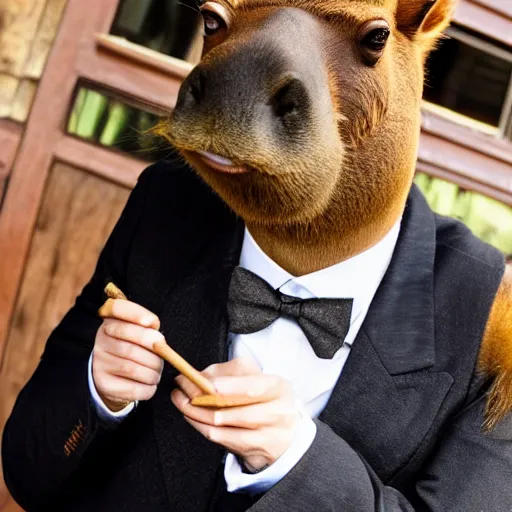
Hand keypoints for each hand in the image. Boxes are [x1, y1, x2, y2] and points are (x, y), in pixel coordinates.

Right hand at [93, 298, 163, 411]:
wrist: (114, 376)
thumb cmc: (134, 348)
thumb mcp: (139, 332)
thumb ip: (149, 329)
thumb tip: (157, 335)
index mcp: (110, 322)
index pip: (117, 309)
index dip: (136, 314)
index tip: (153, 322)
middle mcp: (101, 341)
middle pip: (130, 345)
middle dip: (153, 351)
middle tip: (164, 354)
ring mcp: (100, 363)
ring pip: (132, 369)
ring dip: (153, 372)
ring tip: (157, 371)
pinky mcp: (105, 384)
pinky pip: (133, 388)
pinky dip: (148, 387)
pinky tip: (150, 383)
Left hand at [171, 358, 302, 471]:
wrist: (288, 436)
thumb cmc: (268, 401)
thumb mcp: (260, 380)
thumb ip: (233, 373)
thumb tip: (203, 375)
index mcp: (278, 388)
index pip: (254, 386)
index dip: (228, 385)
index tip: (204, 380)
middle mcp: (277, 413)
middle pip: (235, 408)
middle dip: (202, 397)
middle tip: (181, 387)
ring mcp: (267, 436)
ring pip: (224, 424)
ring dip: (196, 412)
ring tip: (181, 400)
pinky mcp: (254, 452)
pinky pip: (221, 439)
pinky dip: (201, 426)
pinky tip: (191, 416)